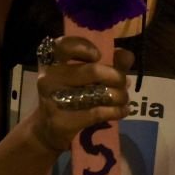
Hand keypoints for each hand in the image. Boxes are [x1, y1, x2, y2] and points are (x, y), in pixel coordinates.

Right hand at [31, 36, 134, 154]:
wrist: (47, 129)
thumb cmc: (71, 94)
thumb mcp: (86, 75)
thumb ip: (110, 62)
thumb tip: (127, 56)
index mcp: (51, 61)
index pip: (64, 45)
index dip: (85, 47)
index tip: (99, 56)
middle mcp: (48, 78)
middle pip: (92, 71)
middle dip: (116, 77)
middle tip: (124, 83)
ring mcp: (52, 100)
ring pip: (97, 94)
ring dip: (118, 96)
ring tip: (124, 98)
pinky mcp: (61, 121)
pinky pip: (97, 113)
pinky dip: (115, 111)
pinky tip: (122, 110)